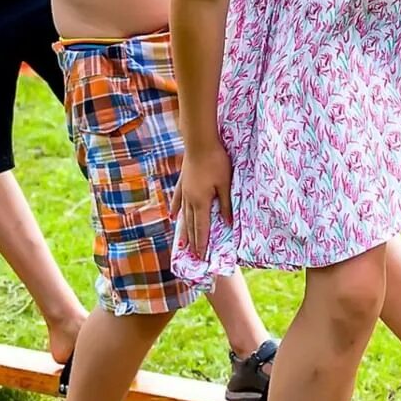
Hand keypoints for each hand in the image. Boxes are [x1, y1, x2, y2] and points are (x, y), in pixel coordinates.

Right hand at [176, 143, 232, 258]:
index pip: (202, 228)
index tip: (201, 257)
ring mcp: (184, 191)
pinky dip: (176, 210)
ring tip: (182, 244)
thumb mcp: (226, 184)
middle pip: (191, 225)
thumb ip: (226, 204)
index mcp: (201, 202)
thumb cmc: (216, 161)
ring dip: (184, 231)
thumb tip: (227, 223)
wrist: (199, 142)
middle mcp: (190, 200)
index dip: (202, 244)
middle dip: (193, 242)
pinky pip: (178, 201)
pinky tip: (173, 217)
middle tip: (193, 257)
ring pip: (184, 216)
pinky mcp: (183, 183)